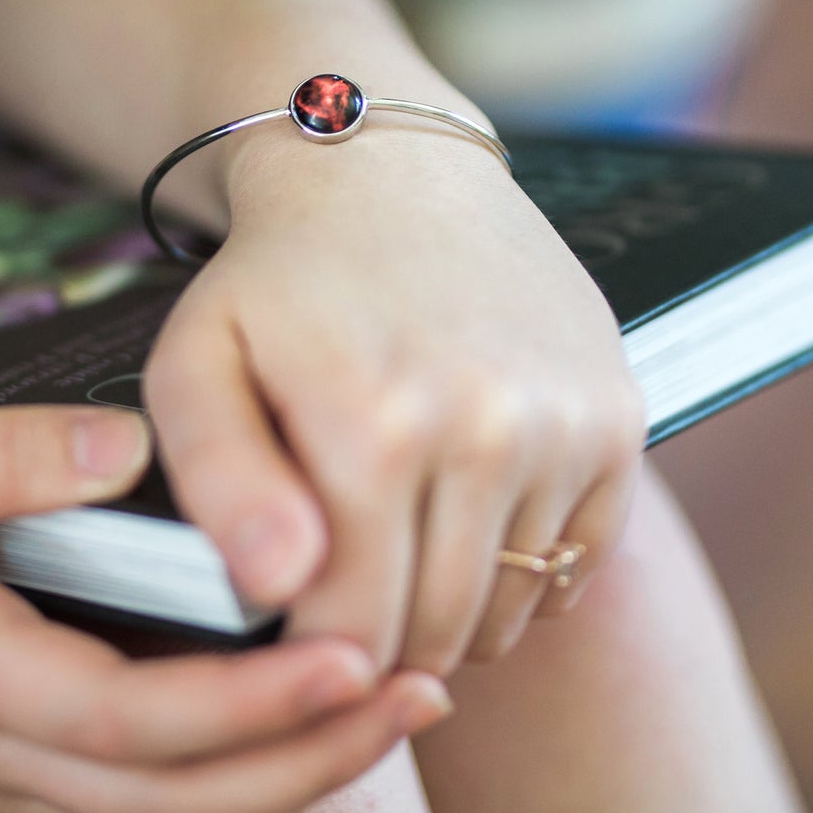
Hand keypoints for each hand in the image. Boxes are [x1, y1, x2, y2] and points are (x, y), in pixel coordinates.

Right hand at [0, 407, 450, 812]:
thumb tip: (126, 448)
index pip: (132, 721)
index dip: (253, 704)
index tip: (350, 650)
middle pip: (174, 800)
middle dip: (309, 757)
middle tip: (418, 685)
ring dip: (278, 778)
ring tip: (379, 707)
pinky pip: (123, 808)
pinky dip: (215, 782)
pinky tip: (272, 730)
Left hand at [143, 128, 646, 679]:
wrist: (388, 168)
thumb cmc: (274, 278)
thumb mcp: (196, 359)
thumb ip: (217, 480)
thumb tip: (277, 588)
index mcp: (373, 428)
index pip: (352, 634)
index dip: (308, 645)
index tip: (288, 610)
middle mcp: (487, 431)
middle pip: (435, 634)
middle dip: (376, 635)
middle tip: (337, 578)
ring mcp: (565, 424)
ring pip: (509, 612)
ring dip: (448, 605)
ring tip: (394, 537)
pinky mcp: (617, 417)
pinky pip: (577, 566)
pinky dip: (523, 569)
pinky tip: (463, 510)